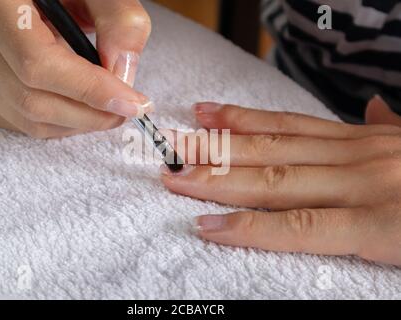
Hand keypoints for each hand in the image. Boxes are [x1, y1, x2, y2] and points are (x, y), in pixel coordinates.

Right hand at [0, 0, 152, 137]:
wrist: (21, 0)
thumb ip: (117, 19)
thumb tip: (123, 74)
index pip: (38, 63)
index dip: (89, 90)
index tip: (131, 103)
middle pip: (33, 101)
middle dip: (91, 115)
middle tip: (126, 111)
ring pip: (29, 120)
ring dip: (79, 123)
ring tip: (107, 108)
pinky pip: (22, 125)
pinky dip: (60, 123)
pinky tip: (78, 106)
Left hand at [160, 96, 400, 265]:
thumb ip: (392, 129)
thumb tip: (376, 110)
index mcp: (362, 142)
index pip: (289, 126)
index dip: (242, 120)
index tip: (204, 115)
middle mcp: (355, 157)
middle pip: (269, 150)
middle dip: (214, 149)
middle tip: (170, 147)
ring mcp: (363, 188)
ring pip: (275, 180)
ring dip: (219, 178)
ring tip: (176, 177)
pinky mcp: (374, 226)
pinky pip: (300, 226)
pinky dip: (250, 226)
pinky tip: (211, 226)